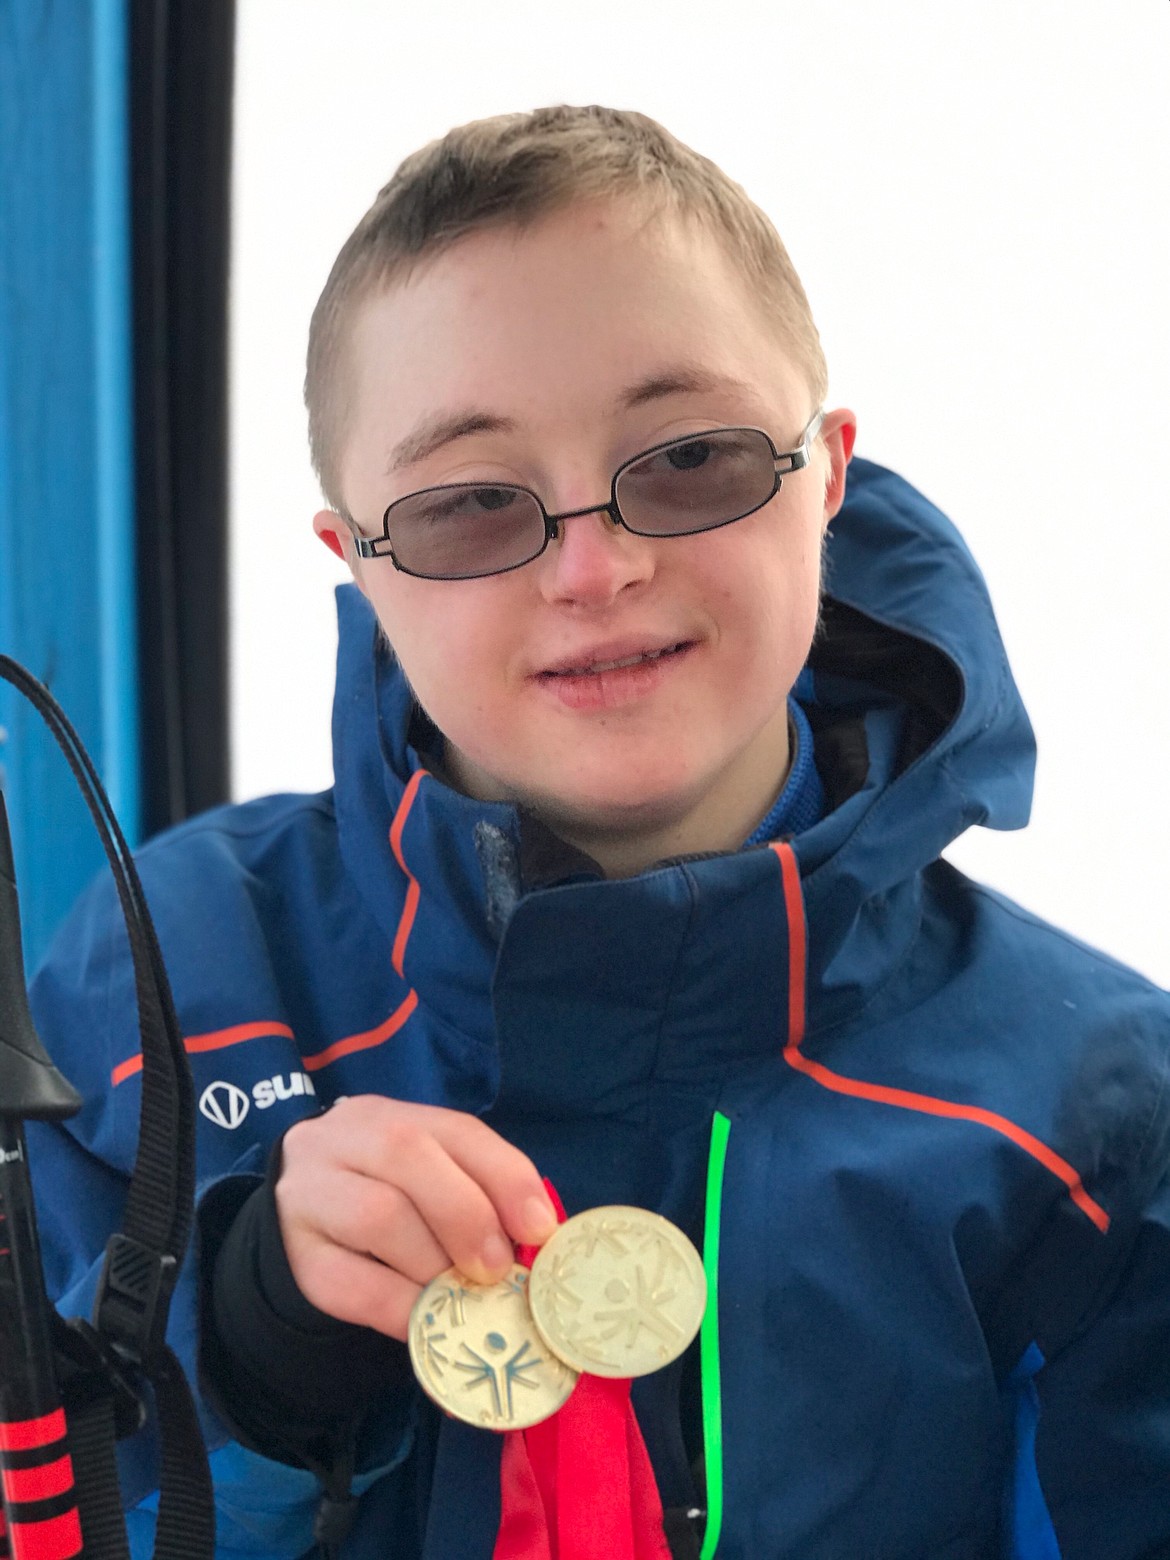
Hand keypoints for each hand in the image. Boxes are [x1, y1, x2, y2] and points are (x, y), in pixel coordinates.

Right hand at [275, 1095, 556, 1340]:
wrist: (292, 1223)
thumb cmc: (382, 1198)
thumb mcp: (427, 1178)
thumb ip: (477, 1194)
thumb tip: (536, 1241)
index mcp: (387, 1115)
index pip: (457, 1130)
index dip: (506, 1177)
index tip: (539, 1228)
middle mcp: (343, 1141)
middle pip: (408, 1155)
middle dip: (467, 1215)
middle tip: (496, 1269)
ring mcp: (309, 1194)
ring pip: (378, 1215)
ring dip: (434, 1264)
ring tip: (459, 1294)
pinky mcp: (296, 1257)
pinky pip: (352, 1283)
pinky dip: (402, 1307)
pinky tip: (427, 1322)